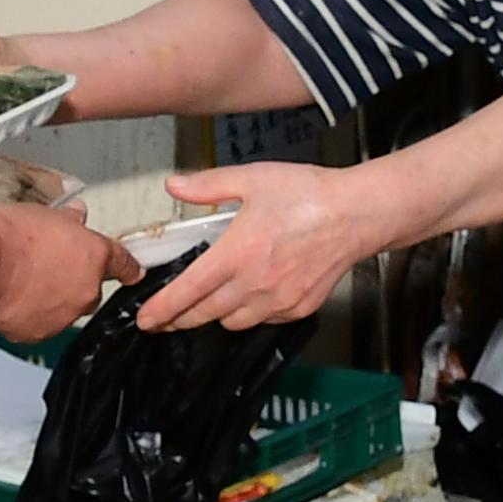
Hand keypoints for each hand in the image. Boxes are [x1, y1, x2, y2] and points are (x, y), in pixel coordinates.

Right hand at [0, 205, 141, 341]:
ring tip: (24, 282)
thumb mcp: (46, 215)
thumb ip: (68, 221)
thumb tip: (75, 217)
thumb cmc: (9, 236)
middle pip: (90, 290)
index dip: (128, 268)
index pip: (124, 264)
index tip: (132, 273)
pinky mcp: (39, 334)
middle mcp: (86, 290)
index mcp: (95, 256)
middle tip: (47, 267)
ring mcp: (64, 316)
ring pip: (65, 310)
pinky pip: (40, 325)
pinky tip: (13, 298)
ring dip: (52, 300)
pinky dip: (30, 316)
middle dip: (74, 281)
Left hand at [136, 164, 372, 330]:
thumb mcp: (252, 179)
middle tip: (163, 320)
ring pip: (232, 322)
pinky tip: (247, 297)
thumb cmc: (309, 195)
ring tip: (205, 305)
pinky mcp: (298, 308)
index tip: (146, 318)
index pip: (188, 291)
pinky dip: (249, 313)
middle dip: (179, 319)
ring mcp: (278, 300)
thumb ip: (208, 186)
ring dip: (214, 316)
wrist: (356, 214)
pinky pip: (263, 320)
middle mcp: (255, 283)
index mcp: (237, 253)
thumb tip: (174, 186)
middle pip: (205, 314)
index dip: (162, 309)